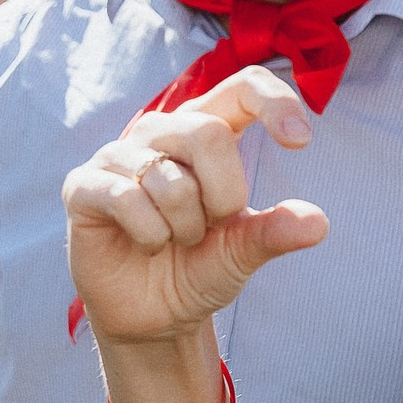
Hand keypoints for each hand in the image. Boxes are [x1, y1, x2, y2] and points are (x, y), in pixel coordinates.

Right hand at [62, 66, 328, 344]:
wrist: (154, 315)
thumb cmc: (200, 267)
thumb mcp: (245, 250)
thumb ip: (276, 231)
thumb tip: (318, 223)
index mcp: (208, 132)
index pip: (243, 86)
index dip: (274, 102)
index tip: (301, 141)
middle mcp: (162, 132)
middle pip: (207, 132)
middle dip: (223, 194)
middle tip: (213, 225)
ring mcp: (119, 156)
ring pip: (170, 177)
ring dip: (185, 226)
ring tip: (175, 240)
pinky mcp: (84, 186)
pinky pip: (128, 199)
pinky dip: (151, 235)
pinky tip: (148, 246)